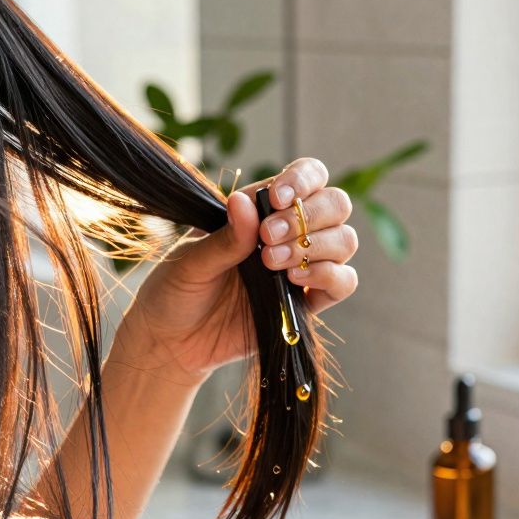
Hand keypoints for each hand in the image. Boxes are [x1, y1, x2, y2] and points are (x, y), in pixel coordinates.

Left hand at [112, 158, 358, 386]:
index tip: (276, 198)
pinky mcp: (308, 303)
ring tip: (271, 262)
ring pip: (345, 240)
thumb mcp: (191, 260)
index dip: (303, 179)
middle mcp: (289, 232)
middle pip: (336, 204)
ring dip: (316, 246)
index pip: (307, 176)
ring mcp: (302, 266)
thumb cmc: (176, 291)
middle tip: (268, 237)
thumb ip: (224, 237)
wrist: (173, 343)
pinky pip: (343, 283)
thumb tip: (244, 202)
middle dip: (308, 216)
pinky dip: (330, 276)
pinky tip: (294, 281)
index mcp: (261, 208)